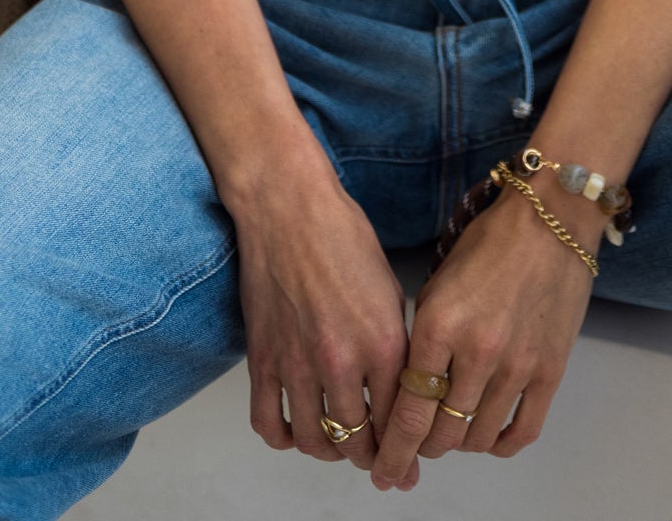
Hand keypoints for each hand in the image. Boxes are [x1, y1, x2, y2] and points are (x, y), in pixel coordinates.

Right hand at [231, 139, 413, 483]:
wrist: (288, 209)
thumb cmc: (344, 236)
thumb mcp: (391, 288)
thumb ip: (397, 343)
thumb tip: (405, 386)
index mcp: (383, 341)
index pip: (399, 420)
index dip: (406, 448)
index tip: (409, 462)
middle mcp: (341, 360)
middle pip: (358, 441)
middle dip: (372, 459)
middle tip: (378, 463)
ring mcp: (297, 365)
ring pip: (315, 441)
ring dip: (331, 452)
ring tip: (341, 446)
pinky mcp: (262, 361)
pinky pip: (270, 425)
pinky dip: (286, 438)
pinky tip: (299, 430)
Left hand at [370, 172, 600, 491]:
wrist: (551, 220)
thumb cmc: (488, 245)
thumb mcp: (438, 286)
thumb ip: (422, 342)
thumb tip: (411, 394)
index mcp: (439, 326)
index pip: (408, 412)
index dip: (392, 451)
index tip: (385, 471)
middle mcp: (476, 351)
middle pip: (440, 434)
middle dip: (423, 448)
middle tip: (419, 442)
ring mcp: (517, 364)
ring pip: (476, 438)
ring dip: (459, 443)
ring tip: (454, 429)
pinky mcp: (551, 370)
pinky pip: (522, 432)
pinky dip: (500, 444)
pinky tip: (488, 435)